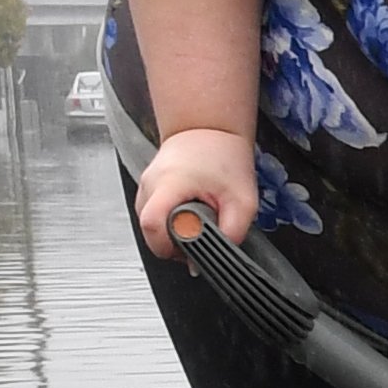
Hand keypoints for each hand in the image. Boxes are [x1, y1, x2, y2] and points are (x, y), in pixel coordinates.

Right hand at [135, 126, 257, 250]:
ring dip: (173, 234)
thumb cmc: (224, 157)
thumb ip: (232, 233)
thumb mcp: (243, 201)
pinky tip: (188, 216)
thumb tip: (217, 258)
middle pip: (149, 232)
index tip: (190, 251)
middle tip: (199, 238)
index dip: (169, 247)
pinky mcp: (147, 190)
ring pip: (150, 228)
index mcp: (169, 184)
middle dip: (174, 246)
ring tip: (196, 222)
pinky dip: (170, 224)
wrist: (209, 129)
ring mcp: (144, 186)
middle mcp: (150, 184)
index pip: (152, 226)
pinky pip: (154, 218)